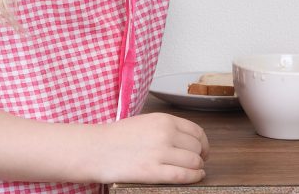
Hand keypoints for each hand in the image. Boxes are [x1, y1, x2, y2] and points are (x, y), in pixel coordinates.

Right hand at [91, 112, 208, 184]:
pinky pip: (183, 175)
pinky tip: (196, 177)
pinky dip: (194, 177)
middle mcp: (165, 134)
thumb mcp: (146, 122)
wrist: (94, 149)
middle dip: (200, 156)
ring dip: (198, 167)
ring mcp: (159, 153)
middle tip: (198, 162)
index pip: (196, 131)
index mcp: (164, 120)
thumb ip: (167, 127)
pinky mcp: (152, 172)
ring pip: (193, 161)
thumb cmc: (117, 137)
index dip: (204, 143)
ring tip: (196, 171)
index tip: (203, 150)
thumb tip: (188, 139)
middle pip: (197, 147)